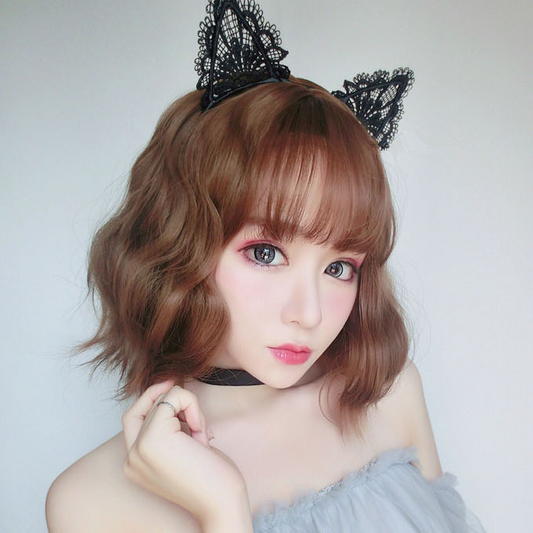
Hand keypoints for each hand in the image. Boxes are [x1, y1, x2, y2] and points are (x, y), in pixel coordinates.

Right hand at [122, 380, 249, 525]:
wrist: (222, 502)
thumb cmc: (211, 478)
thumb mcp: (182, 448)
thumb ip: (169, 426)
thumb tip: (171, 389)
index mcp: (135, 463)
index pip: (133, 417)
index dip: (150, 397)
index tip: (172, 384)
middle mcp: (131, 457)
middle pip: (149, 404)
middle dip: (179, 405)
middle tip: (199, 424)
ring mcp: (139, 448)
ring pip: (164, 397)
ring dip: (190, 408)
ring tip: (201, 436)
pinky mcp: (153, 438)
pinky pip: (174, 396)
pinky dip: (193, 405)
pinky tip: (201, 432)